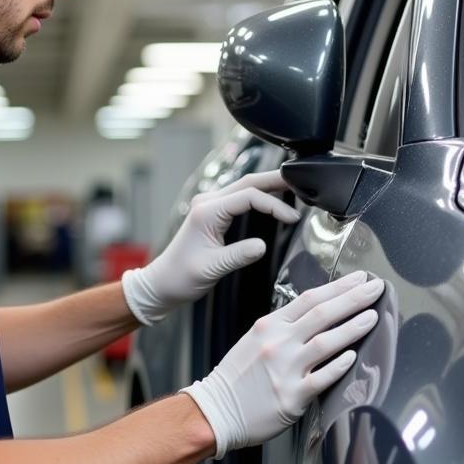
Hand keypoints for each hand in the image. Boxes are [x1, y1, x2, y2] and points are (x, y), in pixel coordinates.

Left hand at [122, 171, 300, 325]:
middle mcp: (208, 203)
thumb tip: (262, 246)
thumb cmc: (180, 277)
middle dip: (275, 180)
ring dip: (268, 186)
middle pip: (248, 182)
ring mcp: (209, 206)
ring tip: (293, 187)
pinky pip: (239, 198)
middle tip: (301, 181)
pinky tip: (272, 200)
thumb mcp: (212, 268)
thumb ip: (238, 255)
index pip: (248, 197)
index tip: (292, 218)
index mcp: (207, 212)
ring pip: (244, 187)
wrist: (162, 283)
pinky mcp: (212, 214)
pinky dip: (258, 197)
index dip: (274, 206)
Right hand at [181, 273, 384, 457]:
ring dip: (353, 327)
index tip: (359, 278)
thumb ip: (283, 327)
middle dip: (353, 298)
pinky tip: (353, 356)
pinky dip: (339, 365)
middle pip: (322, 314)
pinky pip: (322, 377)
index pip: (309, 299)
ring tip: (373, 317)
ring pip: (326, 342)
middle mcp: (278, 343)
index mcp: (269, 326)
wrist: (216, 410)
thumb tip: (315, 315)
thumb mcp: (254, 340)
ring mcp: (285, 369)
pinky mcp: (292, 396)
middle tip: (376, 288)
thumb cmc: (236, 377)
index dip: (338, 287)